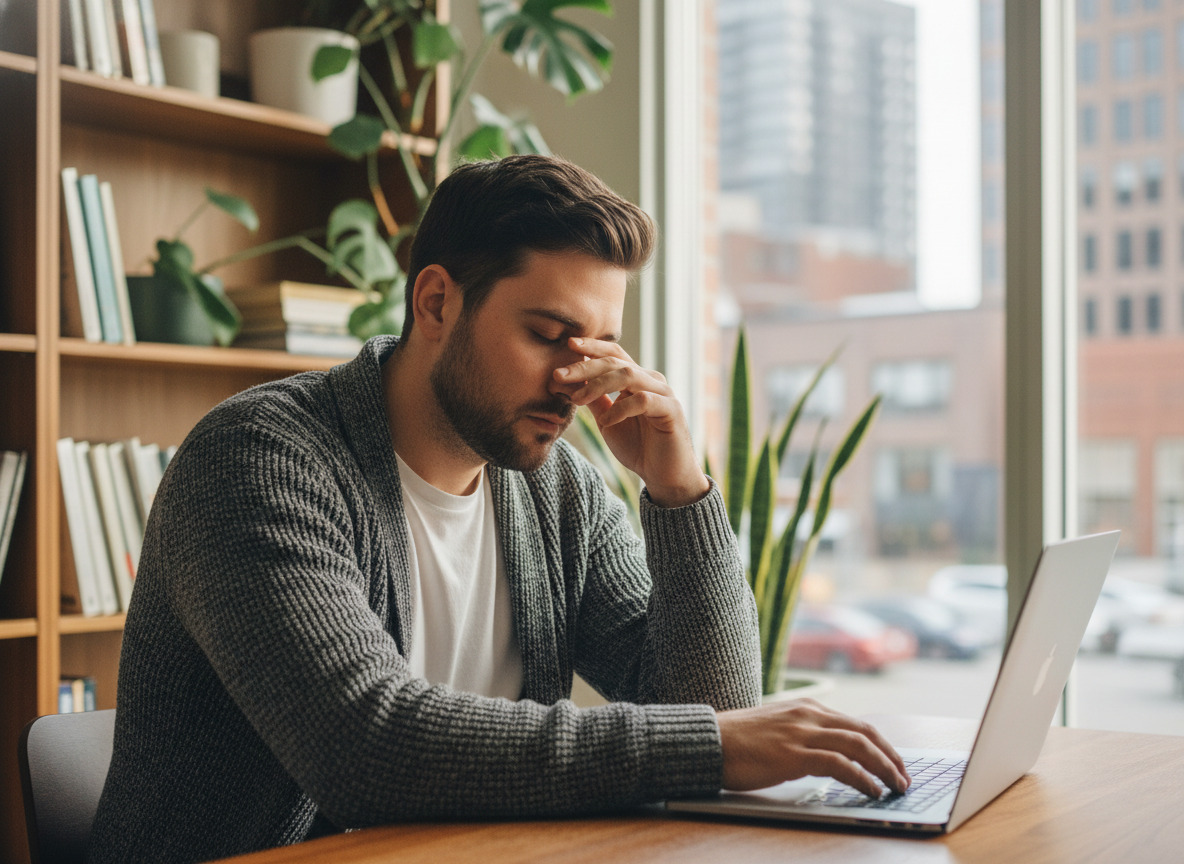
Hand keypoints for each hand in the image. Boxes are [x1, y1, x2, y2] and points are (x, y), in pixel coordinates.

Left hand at [556, 337, 708, 507]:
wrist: (664, 475)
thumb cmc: (638, 446)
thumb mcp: (608, 420)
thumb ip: (594, 400)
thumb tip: (567, 381)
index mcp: (637, 379)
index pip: (614, 354)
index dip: (592, 347)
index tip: (568, 344)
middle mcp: (652, 381)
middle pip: (616, 362)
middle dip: (585, 367)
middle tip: (559, 375)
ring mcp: (664, 393)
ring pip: (628, 376)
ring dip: (598, 385)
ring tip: (577, 400)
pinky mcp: (671, 410)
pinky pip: (643, 401)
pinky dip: (620, 409)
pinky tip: (606, 422)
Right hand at [716, 699, 909, 797]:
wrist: (707, 741)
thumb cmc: (735, 741)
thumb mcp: (774, 730)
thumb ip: (800, 736)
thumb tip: (825, 757)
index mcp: (805, 708)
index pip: (855, 724)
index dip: (880, 744)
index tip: (894, 763)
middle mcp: (808, 715)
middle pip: (864, 731)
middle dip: (891, 756)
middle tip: (905, 777)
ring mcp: (801, 733)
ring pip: (858, 745)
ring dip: (884, 767)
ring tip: (897, 786)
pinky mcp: (793, 754)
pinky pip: (839, 764)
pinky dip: (862, 777)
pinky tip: (872, 790)